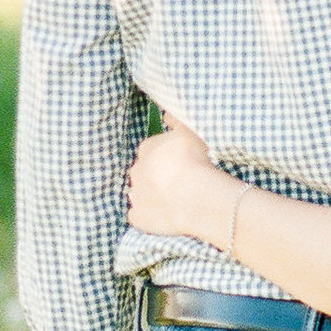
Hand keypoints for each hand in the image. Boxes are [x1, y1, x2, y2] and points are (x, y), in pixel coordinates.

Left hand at [127, 119, 220, 241]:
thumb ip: (176, 120)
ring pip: (140, 193)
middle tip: (179, 181)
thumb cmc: (194, 160)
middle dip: (157, 175)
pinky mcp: (138, 217)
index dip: (166, 156)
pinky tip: (165, 216)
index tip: (180, 162)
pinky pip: (139, 216)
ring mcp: (135, 195)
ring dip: (152, 195)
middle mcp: (136, 170)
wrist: (194, 195)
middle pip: (144, 171)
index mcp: (147, 148)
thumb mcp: (189, 131)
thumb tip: (166, 113)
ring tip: (174, 200)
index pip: (152, 149)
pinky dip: (149, 217)